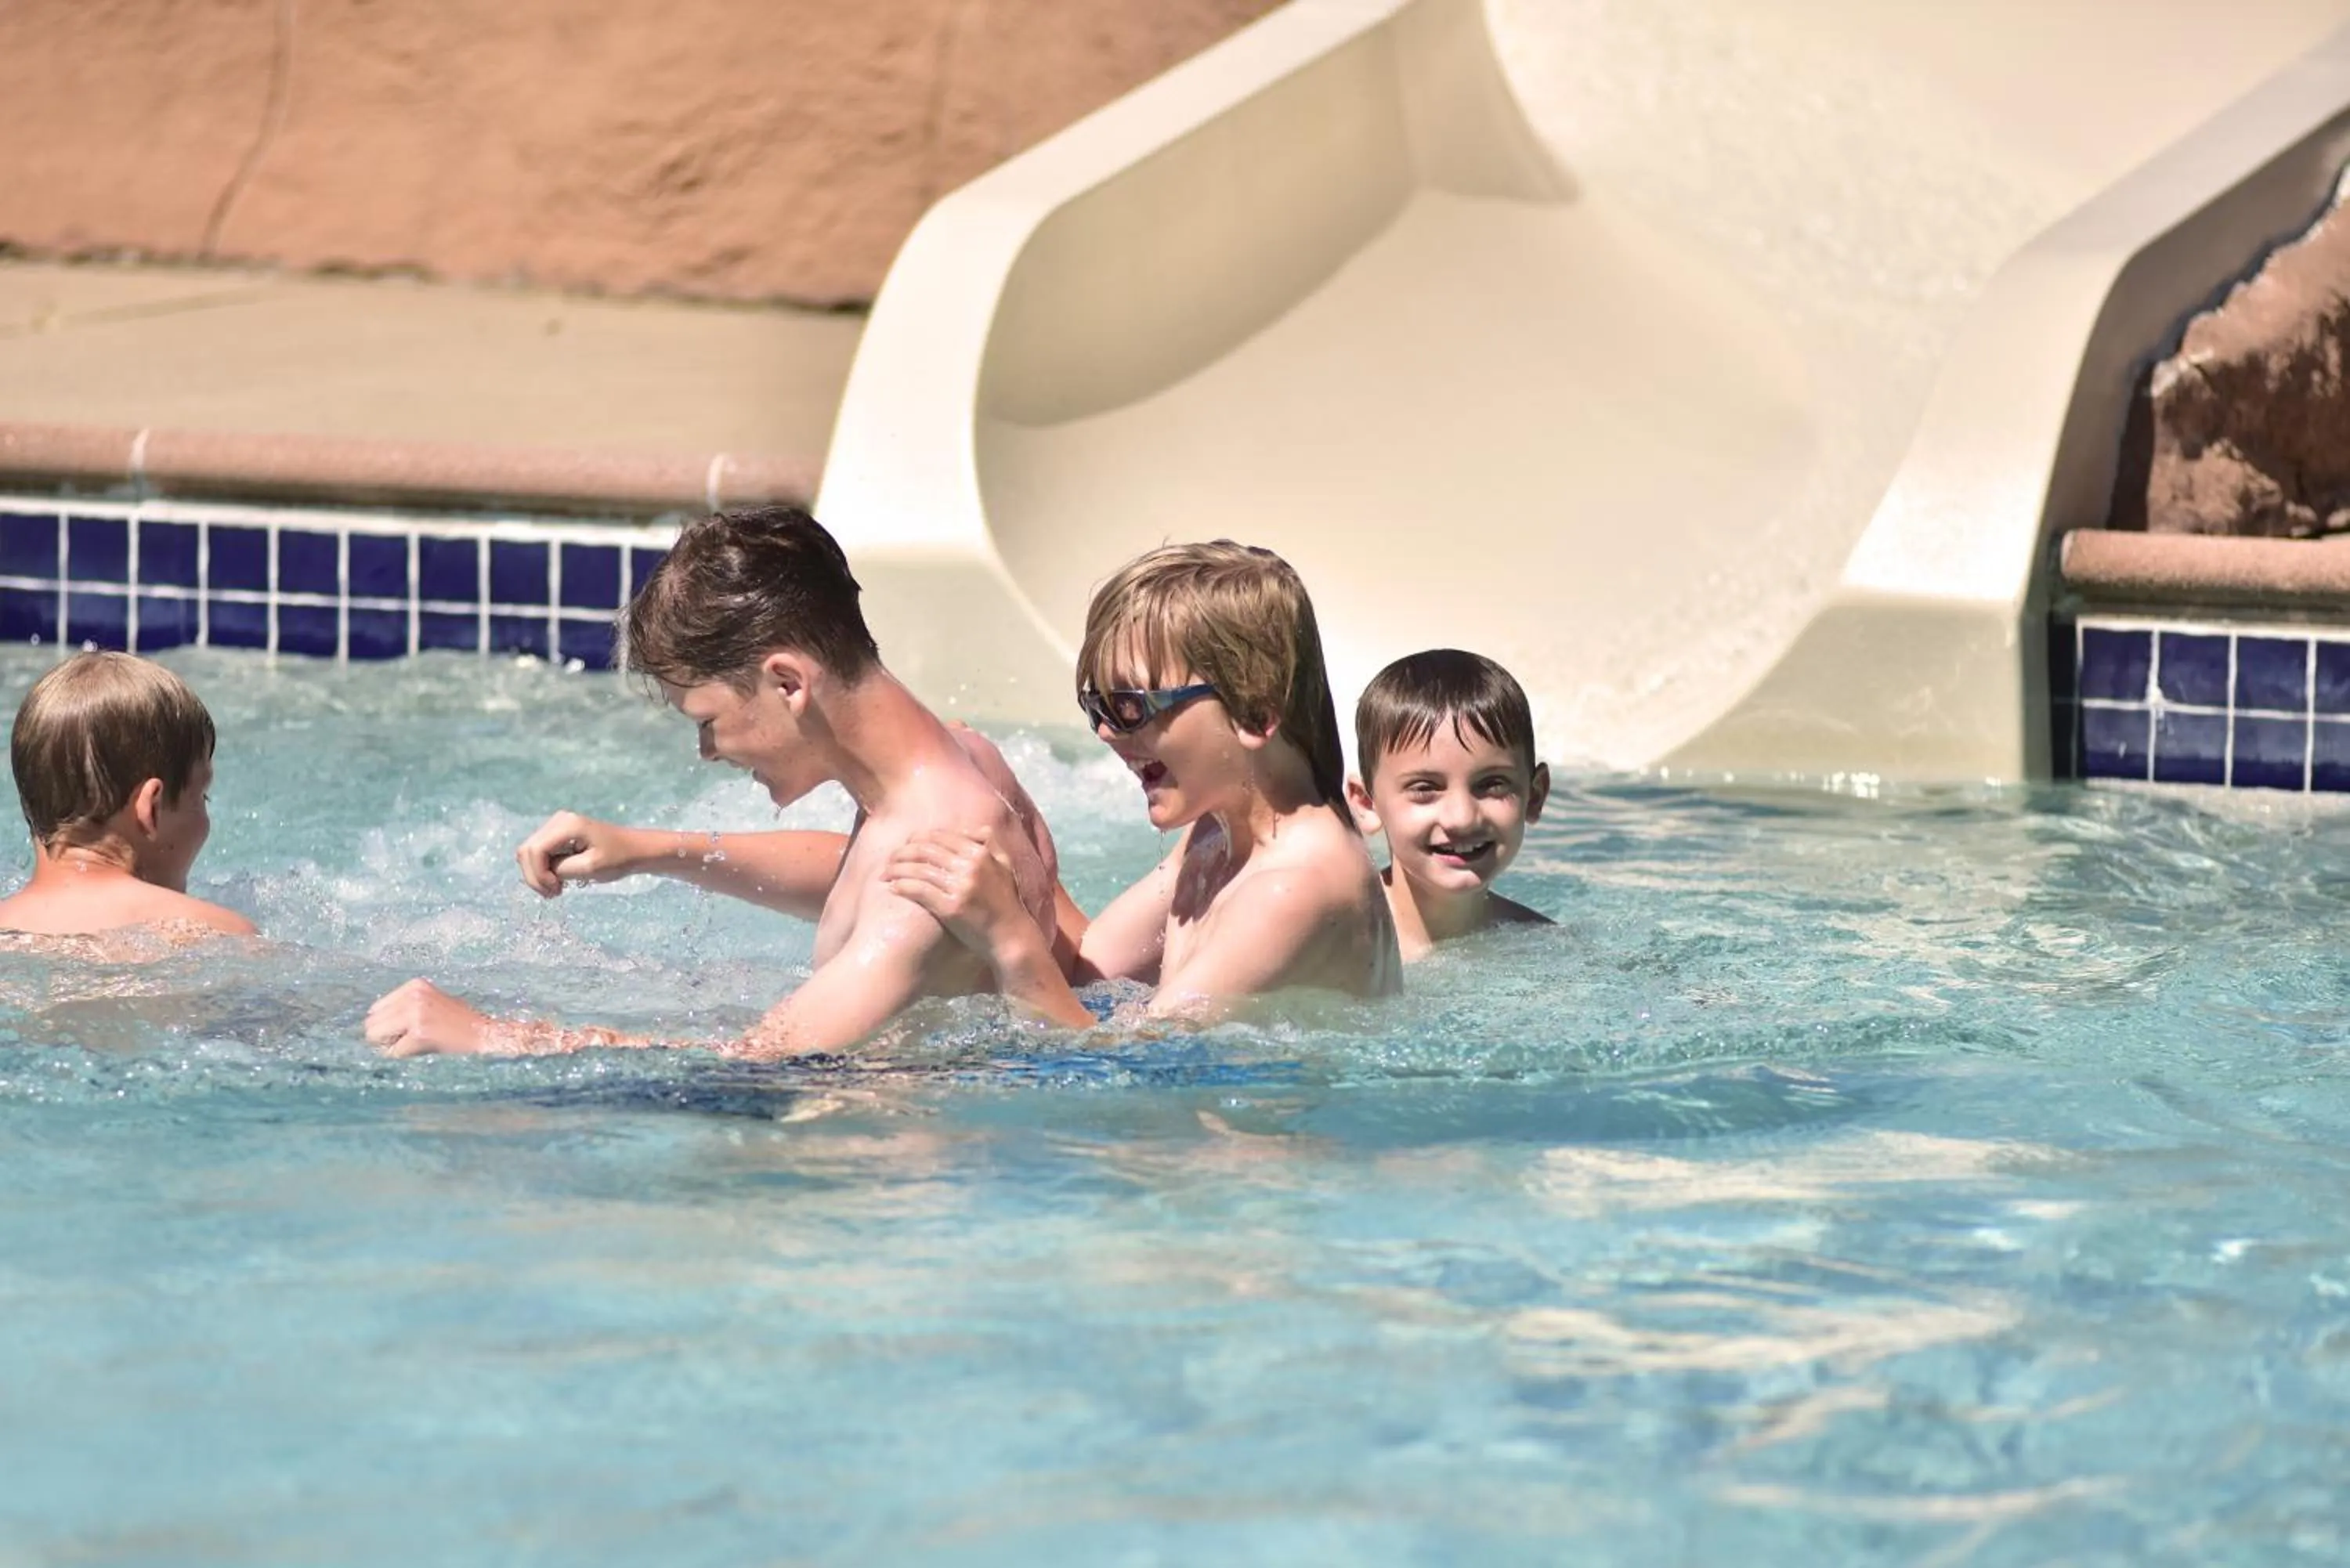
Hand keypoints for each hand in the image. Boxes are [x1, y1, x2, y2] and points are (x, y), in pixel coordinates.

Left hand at [366, 978, 496, 1056]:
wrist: (486, 1034)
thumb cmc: (462, 1022)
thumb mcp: (433, 1002)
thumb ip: (406, 1006)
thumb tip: (373, 1021)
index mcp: (415, 985)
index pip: (376, 1008)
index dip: (387, 1025)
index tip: (406, 1031)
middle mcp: (413, 995)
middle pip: (372, 1022)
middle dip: (385, 1037)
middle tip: (409, 1042)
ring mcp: (415, 1013)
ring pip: (376, 1036)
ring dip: (391, 1046)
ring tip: (415, 1045)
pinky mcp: (419, 1033)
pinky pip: (393, 1051)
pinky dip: (403, 1056)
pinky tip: (423, 1050)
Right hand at [516, 811, 642, 896]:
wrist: (635, 850)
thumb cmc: (619, 859)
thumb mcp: (590, 868)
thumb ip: (561, 869)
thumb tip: (542, 872)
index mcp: (567, 825)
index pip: (534, 850)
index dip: (537, 874)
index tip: (556, 890)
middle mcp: (558, 820)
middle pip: (526, 851)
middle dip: (535, 876)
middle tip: (553, 894)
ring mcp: (557, 825)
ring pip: (529, 853)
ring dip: (537, 874)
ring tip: (555, 890)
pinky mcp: (558, 833)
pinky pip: (539, 853)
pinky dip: (543, 869)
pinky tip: (557, 881)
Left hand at [884, 827, 1033, 958]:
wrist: (1010, 936)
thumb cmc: (1006, 902)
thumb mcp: (1005, 866)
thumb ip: (991, 844)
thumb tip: (976, 828)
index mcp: (980, 853)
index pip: (940, 837)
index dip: (918, 838)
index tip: (905, 845)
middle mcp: (970, 866)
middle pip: (925, 850)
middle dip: (902, 852)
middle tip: (889, 858)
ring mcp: (960, 887)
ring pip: (918, 869)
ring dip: (896, 869)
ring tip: (884, 874)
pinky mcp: (950, 908)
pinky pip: (918, 890)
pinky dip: (902, 886)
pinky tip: (893, 887)